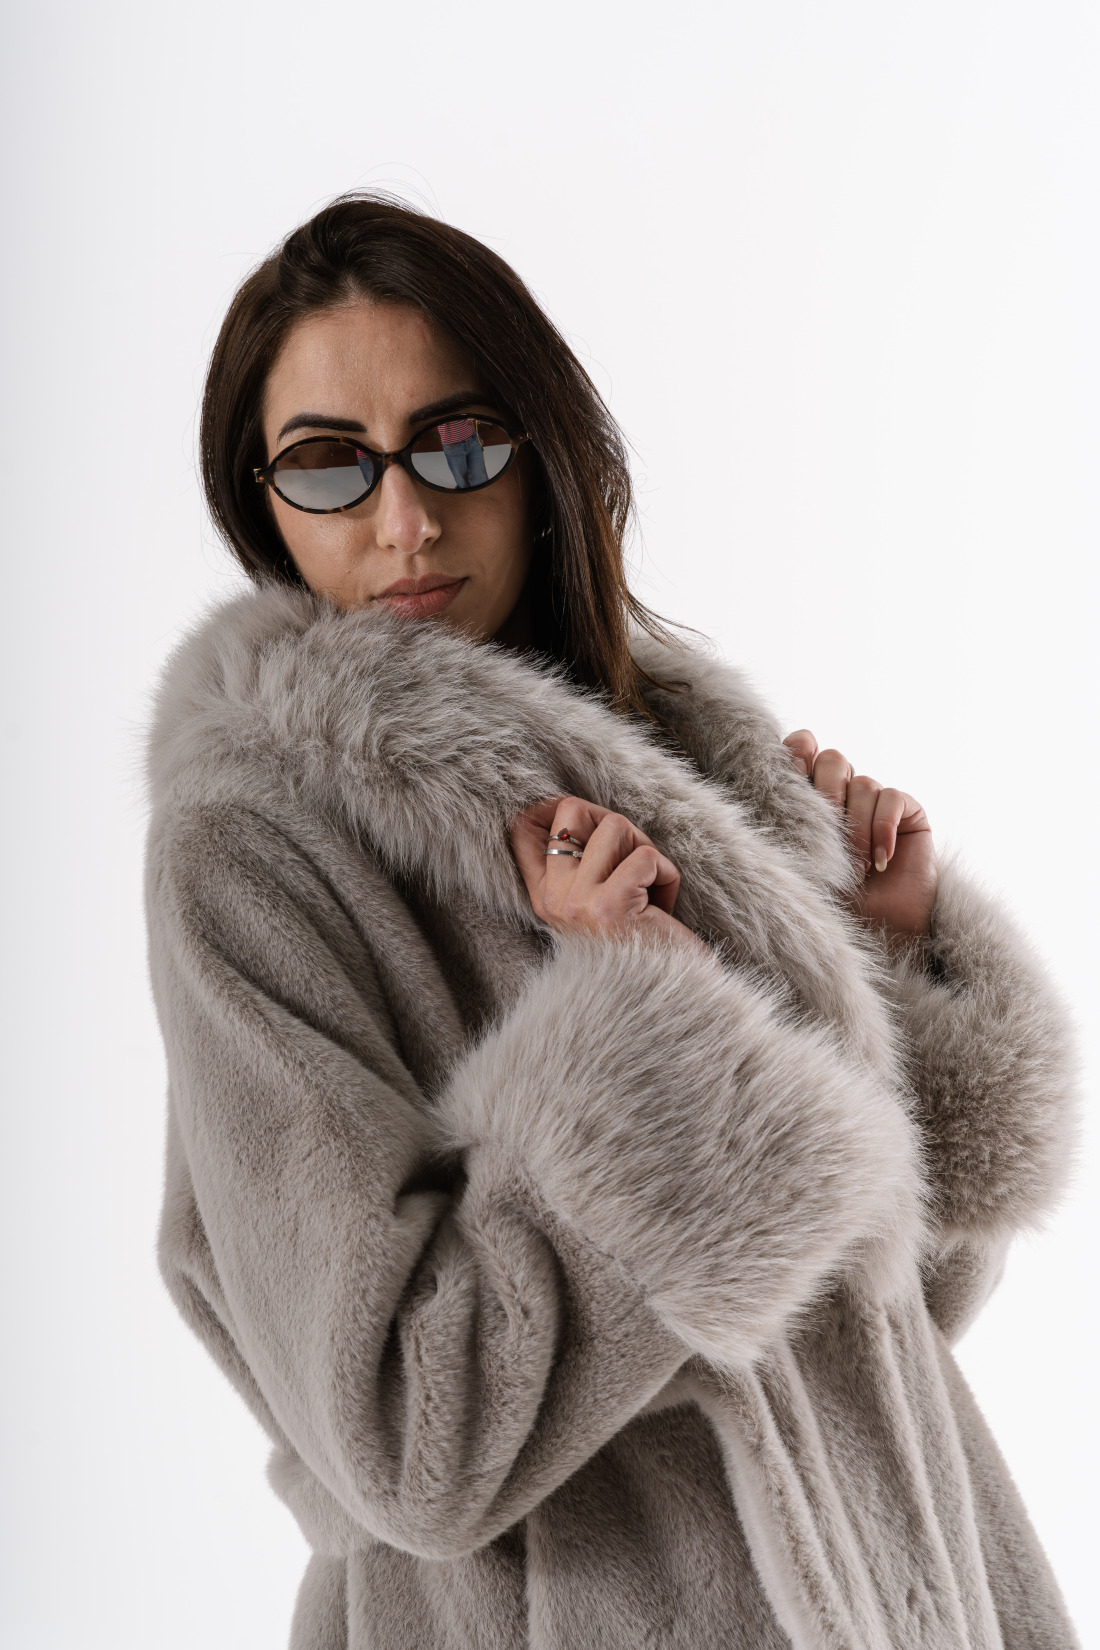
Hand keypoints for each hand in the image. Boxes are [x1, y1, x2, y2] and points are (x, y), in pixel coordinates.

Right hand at [509, 796, 702, 949]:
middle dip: (615, 823)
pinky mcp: (611, 906)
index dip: (552, 806)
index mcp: (543, 899)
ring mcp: (578, 903)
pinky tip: (663, 908)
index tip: (587, 820)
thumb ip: (579, 863)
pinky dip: (668, 876)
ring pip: (615, 826)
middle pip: (572, 810)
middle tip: (635, 861)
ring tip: (651, 888)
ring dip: (647, 851)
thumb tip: (564, 806)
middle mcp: (552, 901)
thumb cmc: (640, 948)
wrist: (665, 1000)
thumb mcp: (596, 905)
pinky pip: (647, 856)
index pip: (520, 828)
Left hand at [782, 730, 937, 939]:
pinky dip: (883, 828)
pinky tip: (881, 860)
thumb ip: (789, 820)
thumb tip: (771, 784)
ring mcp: (876, 800)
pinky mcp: (908, 811)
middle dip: (826, 795)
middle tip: (827, 841)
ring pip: (863, 783)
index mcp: (812, 798)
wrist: (878, 930)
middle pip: (832, 760)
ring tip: (856, 868)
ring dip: (857, 828)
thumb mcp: (801, 860)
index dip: (796, 752)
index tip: (791, 772)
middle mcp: (844, 793)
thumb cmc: (833, 899)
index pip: (801, 750)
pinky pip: (892, 798)